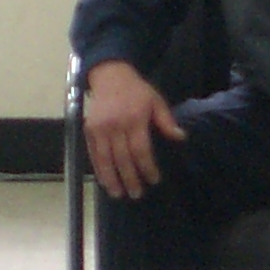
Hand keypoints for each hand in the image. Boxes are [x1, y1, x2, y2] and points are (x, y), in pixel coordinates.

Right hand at [83, 60, 183, 199]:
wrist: (110, 75)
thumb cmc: (137, 91)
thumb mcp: (156, 101)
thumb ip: (166, 121)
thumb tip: (180, 138)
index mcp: (134, 119)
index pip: (140, 150)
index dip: (147, 167)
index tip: (154, 180)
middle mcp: (115, 125)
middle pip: (122, 158)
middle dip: (130, 178)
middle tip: (137, 194)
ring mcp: (99, 128)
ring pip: (105, 159)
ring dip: (111, 179)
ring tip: (118, 194)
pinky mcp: (88, 130)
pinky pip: (93, 153)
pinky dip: (98, 169)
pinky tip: (104, 181)